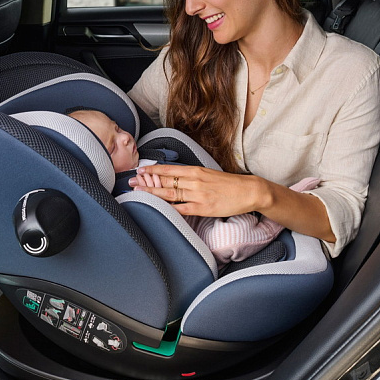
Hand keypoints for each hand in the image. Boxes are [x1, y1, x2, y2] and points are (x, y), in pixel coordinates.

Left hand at [128, 164, 260, 217]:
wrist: (248, 191)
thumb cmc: (228, 184)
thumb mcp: (208, 174)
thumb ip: (192, 176)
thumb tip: (176, 178)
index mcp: (195, 171)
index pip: (169, 170)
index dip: (153, 170)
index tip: (140, 170)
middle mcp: (194, 181)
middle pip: (165, 181)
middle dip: (147, 182)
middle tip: (131, 182)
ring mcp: (197, 195)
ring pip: (169, 194)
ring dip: (152, 193)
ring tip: (138, 192)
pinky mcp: (202, 208)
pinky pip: (181, 209)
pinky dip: (168, 208)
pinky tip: (156, 208)